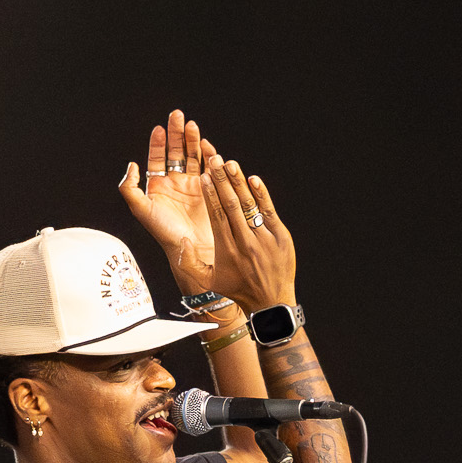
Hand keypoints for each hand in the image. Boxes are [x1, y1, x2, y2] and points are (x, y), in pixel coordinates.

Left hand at [117, 110, 219, 292]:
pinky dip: (210, 155)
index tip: (159, 129)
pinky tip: (208, 146)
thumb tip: (131, 165)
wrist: (193, 249)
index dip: (158, 143)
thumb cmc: (165, 233)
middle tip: (177, 115)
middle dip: (176, 133)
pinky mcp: (210, 189)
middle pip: (176, 152)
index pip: (157, 158)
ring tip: (192, 126)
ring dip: (193, 140)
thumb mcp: (141, 210)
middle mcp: (175, 184)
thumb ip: (130, 188)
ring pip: (193, 156)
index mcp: (158, 187)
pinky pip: (210, 167)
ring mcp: (193, 185)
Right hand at [201, 157, 296, 314]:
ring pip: (249, 206)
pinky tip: (252, 179)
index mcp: (227, 250)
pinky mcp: (281, 236)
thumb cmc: (237, 289)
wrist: (271, 301)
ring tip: (230, 164)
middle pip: (232, 206)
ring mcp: (264, 239)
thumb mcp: (209, 281)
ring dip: (239, 183)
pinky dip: (261, 195)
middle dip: (222, 181)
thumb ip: (189, 263)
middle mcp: (245, 243)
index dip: (211, 195)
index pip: (217, 216)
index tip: (205, 177)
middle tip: (215, 160)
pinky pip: (268, 211)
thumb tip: (180, 241)